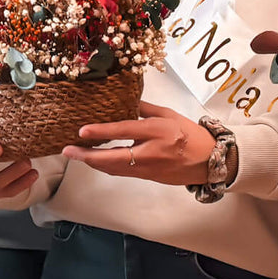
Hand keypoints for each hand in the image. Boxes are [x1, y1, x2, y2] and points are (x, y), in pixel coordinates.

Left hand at [64, 102, 214, 185]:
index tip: (82, 131)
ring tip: (76, 154)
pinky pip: (123, 173)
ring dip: (94, 163)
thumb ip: (144, 108)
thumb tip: (123, 100)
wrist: (209, 161)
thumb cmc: (190, 134)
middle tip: (68, 151)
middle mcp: (151, 152)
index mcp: (157, 131)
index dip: (102, 132)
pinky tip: (96, 161)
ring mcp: (149, 169)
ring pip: (115, 169)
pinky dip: (107, 166)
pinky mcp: (148, 178)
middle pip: (113, 158)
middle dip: (87, 156)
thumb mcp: (168, 114)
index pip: (124, 130)